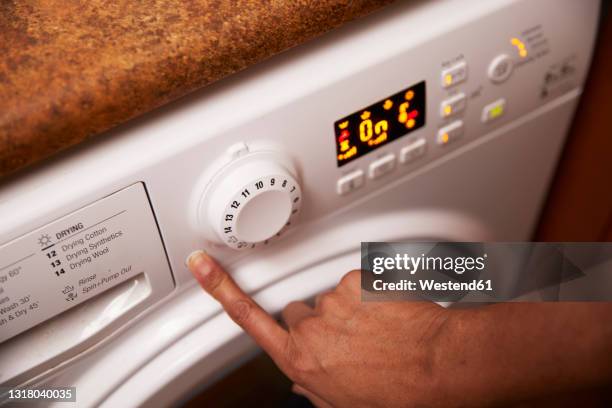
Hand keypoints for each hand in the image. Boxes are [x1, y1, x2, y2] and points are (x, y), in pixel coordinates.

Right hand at [187, 251, 465, 407]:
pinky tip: (387, 316)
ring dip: (347, 309)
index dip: (219, 288)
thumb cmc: (397, 392)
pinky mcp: (358, 280)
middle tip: (348, 338)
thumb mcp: (344, 403)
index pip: (247, 317)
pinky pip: (356, 283)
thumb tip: (301, 381)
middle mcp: (311, 327)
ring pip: (330, 298)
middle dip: (316, 322)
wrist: (438, 366)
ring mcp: (334, 300)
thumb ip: (314, 387)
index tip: (202, 264)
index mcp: (300, 359)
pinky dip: (369, 295)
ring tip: (377, 331)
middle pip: (296, 312)